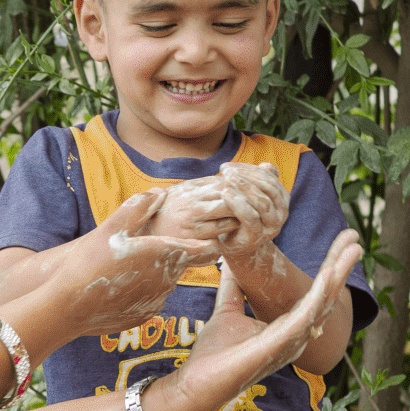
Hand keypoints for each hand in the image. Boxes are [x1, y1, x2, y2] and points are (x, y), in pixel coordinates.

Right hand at [46, 189, 217, 339]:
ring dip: (153, 273)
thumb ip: (139, 207)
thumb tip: (160, 193)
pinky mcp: (145, 315)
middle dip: (168, 255)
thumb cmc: (91, 263)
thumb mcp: (112, 226)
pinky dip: (140, 291)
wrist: (70, 306)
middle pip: (180, 264)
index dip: (208, 242)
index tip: (203, 237)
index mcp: (166, 255)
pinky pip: (149, 299)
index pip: (207, 250)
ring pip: (164, 282)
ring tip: (123, 268)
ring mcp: (158, 300)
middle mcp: (169, 280)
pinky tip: (117, 286)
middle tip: (141, 249)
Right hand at [151, 165, 288, 259]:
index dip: (242, 182)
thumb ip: (206, 185)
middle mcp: (193, 200)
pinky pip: (219, 228)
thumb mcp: (185, 191)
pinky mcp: (193, 234)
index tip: (256, 185)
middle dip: (245, 194)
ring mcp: (193, 217)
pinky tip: (239, 225)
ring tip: (253, 211)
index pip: (224, 180)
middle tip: (262, 198)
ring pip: (226, 208)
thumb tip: (229, 176)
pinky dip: (231, 226)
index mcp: (193, 188)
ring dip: (242, 209)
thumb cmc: (170, 209)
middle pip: (228, 191)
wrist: (147, 229)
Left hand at [151, 230, 362, 410]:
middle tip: (355, 238)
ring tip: (352, 249)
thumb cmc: (213, 355)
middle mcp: (296, 337)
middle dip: (341, 266)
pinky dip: (318, 295)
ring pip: (323, 304)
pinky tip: (329, 274)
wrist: (196, 383)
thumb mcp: (227, 310)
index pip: (313, 294)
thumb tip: (233, 261)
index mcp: (287, 329)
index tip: (341, 242)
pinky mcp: (280, 345)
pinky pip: (305, 316)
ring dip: (338, 275)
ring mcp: (291, 342)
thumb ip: (234, 287)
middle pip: (326, 297)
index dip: (328, 268)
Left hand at [216, 163, 288, 250]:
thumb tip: (266, 165)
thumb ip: (256, 181)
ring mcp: (272, 225)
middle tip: (227, 172)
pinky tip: (225, 194)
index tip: (227, 166)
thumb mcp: (248, 196)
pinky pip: (251, 217)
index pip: (269, 176)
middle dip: (247, 176)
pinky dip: (238, 203)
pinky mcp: (258, 236)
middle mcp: (281, 211)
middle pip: (269, 187)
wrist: (233, 244)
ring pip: (262, 201)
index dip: (248, 168)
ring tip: (226, 180)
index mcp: (281, 197)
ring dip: (244, 188)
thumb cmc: (239, 215)